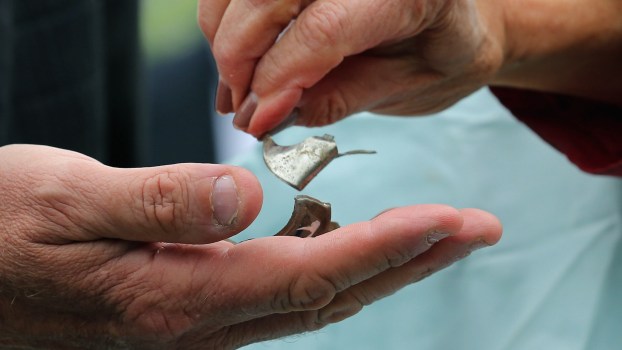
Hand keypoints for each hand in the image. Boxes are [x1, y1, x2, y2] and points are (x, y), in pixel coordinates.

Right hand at [0, 144, 500, 348]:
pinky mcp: (190, 310)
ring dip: (381, 266)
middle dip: (411, 260)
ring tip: (435, 232)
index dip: (386, 245)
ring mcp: (198, 325)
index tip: (449, 221)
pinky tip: (349, 244)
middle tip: (475, 229)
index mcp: (177, 295)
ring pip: (314, 299)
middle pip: (331, 294)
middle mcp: (199, 323)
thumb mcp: (66, 200)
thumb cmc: (1, 229)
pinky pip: (280, 295)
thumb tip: (245, 197)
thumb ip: (159, 201)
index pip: (309, 271)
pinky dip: (331, 268)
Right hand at [200, 0, 504, 136]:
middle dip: (239, 58)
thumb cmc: (441, 53)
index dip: (278, 79)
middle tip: (241, 110)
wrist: (455, 19)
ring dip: (225, 36)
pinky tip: (238, 54)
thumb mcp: (404, 88)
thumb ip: (338, 99)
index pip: (322, 29)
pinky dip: (228, 18)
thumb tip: (267, 114)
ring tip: (237, 89)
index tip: (257, 121)